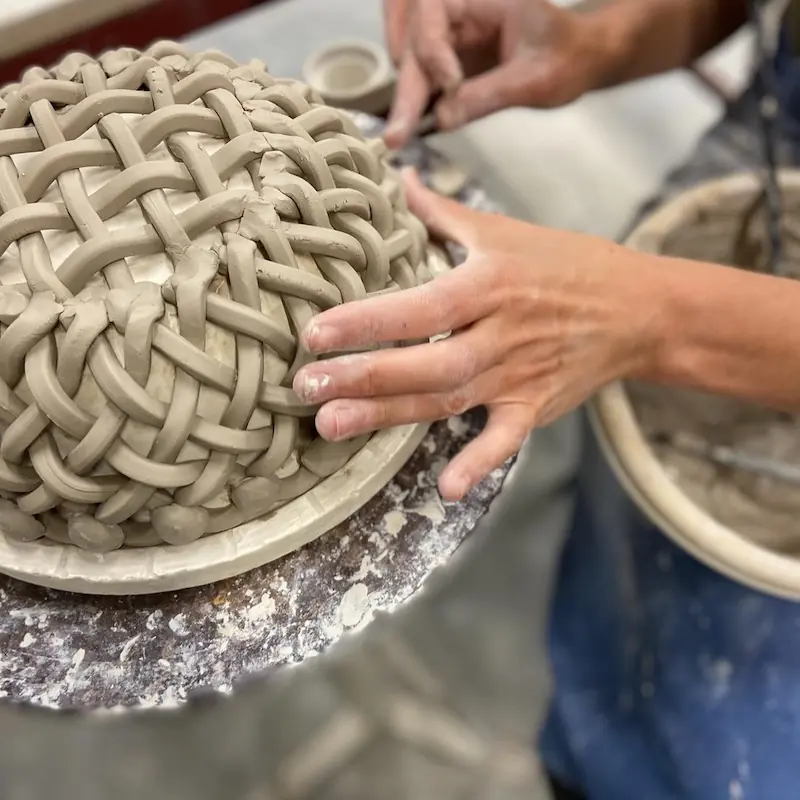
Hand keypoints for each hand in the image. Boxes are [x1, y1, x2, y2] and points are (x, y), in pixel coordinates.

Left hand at [293, 171, 662, 500]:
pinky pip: (506, 440)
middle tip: (306, 388)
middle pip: (427, 361)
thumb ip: (443, 212)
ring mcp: (518, 375)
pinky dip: (479, 464)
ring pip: (448, 400)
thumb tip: (397, 178)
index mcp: (491, 284)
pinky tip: (446, 488)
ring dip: (390, 417)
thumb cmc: (566, 264)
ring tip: (332, 426)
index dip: (367, 321)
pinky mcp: (535, 407)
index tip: (315, 334)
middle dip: (365, 377)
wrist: (636, 308)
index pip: (421, 307)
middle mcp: (501, 333)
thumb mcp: (506, 231)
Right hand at [383, 0, 608, 147]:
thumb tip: (441, 120)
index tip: (450, 84)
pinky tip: (408, 131)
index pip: (435, 13)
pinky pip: (424, 84)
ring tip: (398, 137)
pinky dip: (415, 106)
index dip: (432, 49)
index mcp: (479, 1)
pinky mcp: (452, 68)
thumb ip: (488, 95)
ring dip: (405, 100)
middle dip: (407, 88)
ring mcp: (453, 43)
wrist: (581, 62)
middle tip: (397, 134)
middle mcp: (459, 17)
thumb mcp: (535, 79)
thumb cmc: (568, 58)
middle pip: (416, 45)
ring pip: (413, 66)